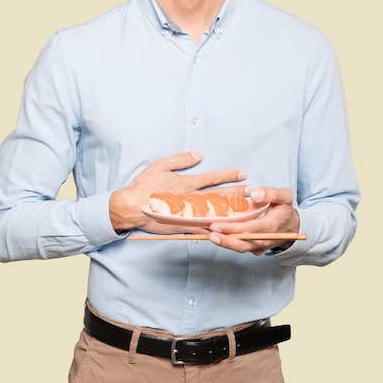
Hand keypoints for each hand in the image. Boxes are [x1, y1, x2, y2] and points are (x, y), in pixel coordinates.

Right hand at [109, 151, 246, 233]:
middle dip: (237, 194)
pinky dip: (215, 228)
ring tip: (247, 211)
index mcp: (185, 184)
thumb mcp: (161, 165)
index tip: (242, 174)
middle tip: (252, 193)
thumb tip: (198, 154)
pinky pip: (202, 228)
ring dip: (231, 212)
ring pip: (213, 214)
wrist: (129, 207)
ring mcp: (187, 215)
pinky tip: (228, 228)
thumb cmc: (144, 185)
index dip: (228, 176)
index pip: (212, 178)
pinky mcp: (182, 227)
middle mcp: (189, 199)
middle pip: (218, 197)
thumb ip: (181, 159)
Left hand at [208, 186, 299, 254]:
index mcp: (271, 226)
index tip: (218, 225)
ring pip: (240, 248)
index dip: (234, 229)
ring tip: (208, 235)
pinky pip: (239, 246)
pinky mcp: (253, 248)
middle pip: (243, 243)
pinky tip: (214, 234)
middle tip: (210, 233)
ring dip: (224, 243)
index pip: (250, 230)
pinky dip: (227, 242)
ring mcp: (259, 246)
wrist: (291, 226)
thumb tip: (253, 193)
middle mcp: (264, 240)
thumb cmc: (284, 209)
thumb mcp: (284, 196)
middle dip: (225, 240)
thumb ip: (270, 193)